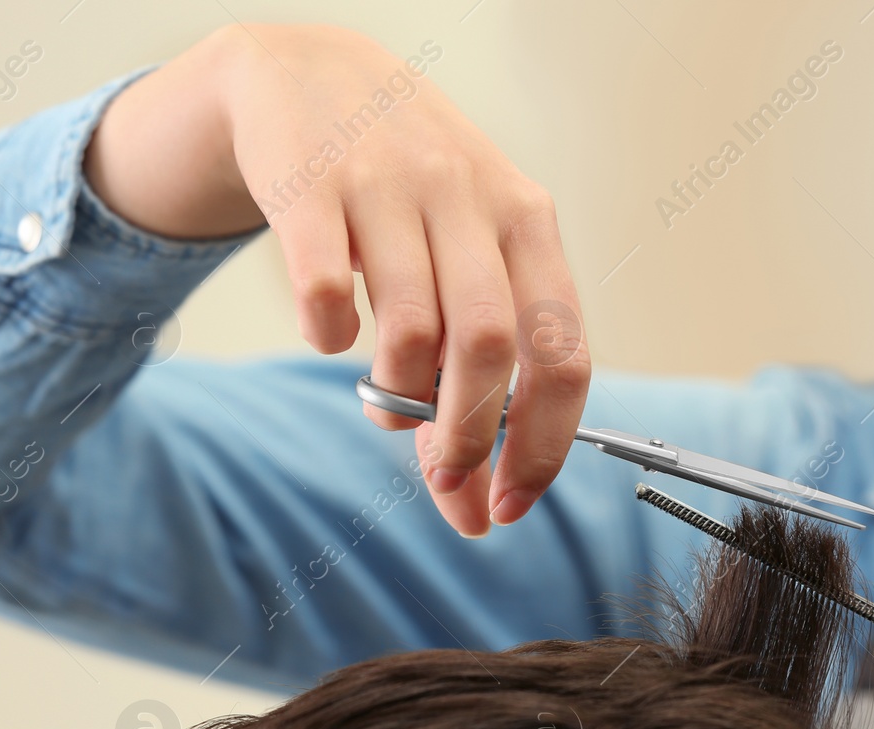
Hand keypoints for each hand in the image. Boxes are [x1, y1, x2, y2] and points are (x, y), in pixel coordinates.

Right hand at [83, 24, 590, 536]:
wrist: (310, 72)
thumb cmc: (409, 196)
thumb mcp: (464, 262)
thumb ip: (476, 380)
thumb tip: (477, 511)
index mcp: (529, 224)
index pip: (563, 355)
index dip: (542, 446)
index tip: (511, 506)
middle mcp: (471, 198)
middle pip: (492, 347)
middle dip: (469, 436)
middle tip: (444, 475)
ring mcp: (391, 185)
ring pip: (414, 327)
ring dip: (399, 394)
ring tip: (385, 399)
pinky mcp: (311, 183)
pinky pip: (326, 290)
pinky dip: (328, 336)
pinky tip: (331, 333)